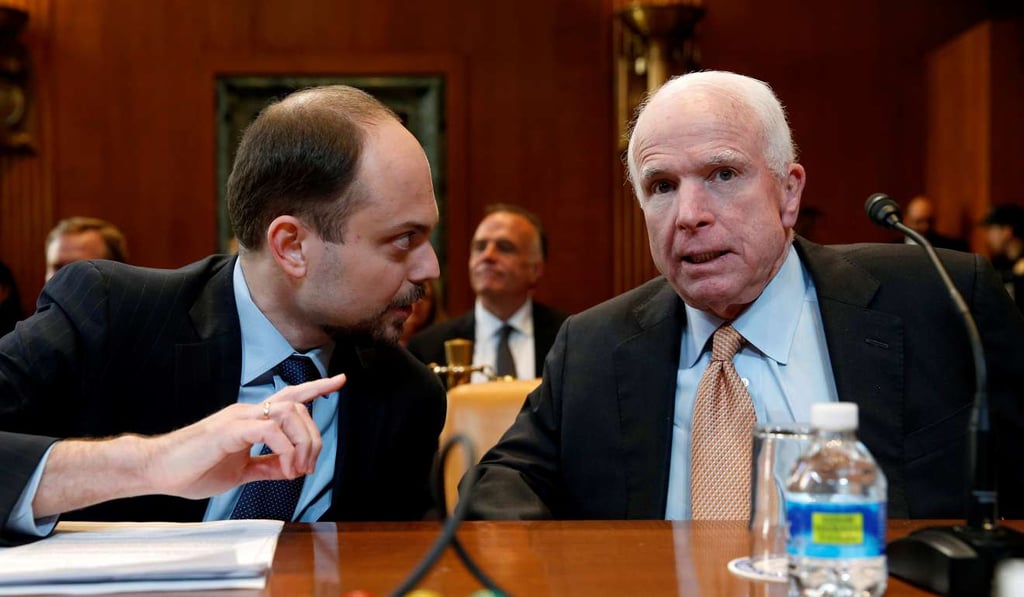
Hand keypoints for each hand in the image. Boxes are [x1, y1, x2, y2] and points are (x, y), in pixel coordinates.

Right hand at [143, 373, 344, 498]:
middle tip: (307, 468)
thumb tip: (292, 469)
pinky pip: (269, 430)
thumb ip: (267, 467)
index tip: (340, 380)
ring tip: (296, 470)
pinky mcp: (229, 430)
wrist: (157, 470)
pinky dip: (285, 449)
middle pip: (298, 408)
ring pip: (289, 414)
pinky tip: (284, 468)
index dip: (316, 387)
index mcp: (251, 418)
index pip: (290, 396)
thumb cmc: (192, 469)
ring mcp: (238, 418)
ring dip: (302, 444)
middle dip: (314, 437)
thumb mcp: (240, 472)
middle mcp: (248, 412)